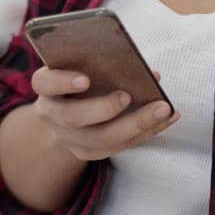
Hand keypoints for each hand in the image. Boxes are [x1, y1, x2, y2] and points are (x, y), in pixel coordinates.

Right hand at [29, 66, 179, 163]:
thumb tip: (145, 70)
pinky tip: (169, 117)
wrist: (62, 113)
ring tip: (163, 109)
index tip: (85, 80)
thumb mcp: (80, 65)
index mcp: (46, 85)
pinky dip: (147, 131)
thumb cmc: (80, 77)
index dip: (63, 82)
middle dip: (103, 109)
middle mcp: (51, 114)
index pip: (45, 82)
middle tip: (127, 96)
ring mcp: (67, 137)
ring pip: (99, 139)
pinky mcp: (86, 152)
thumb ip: (101, 62)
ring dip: (135, 124)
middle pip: (72, 117)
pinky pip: (118, 147)